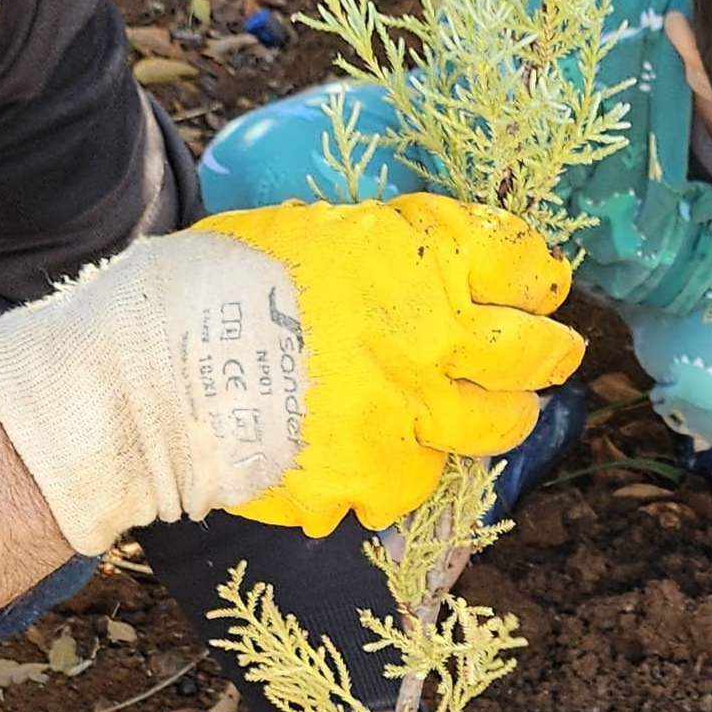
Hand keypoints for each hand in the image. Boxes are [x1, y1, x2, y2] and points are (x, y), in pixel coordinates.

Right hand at [0, 199, 575, 559]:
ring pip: (495, 426)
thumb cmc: (209, 286)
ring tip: (500, 416)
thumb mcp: (300, 232)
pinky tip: (385, 459)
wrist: (156, 375)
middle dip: (550, 353)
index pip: (514, 256)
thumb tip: (398, 257)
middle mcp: (431, 337)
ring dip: (505, 419)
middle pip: (529, 352)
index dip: (534, 272)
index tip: (541, 282)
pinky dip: (409, 470)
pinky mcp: (382, 478)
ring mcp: (413, 414)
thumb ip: (368, 250)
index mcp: (412, 259)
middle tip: (555, 354)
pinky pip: (422, 479)